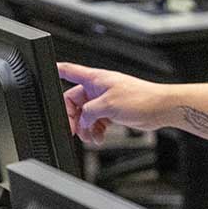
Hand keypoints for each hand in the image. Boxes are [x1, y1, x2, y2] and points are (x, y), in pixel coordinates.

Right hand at [58, 62, 172, 145]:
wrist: (161, 108)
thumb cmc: (141, 98)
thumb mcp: (108, 105)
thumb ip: (89, 113)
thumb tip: (82, 121)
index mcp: (95, 79)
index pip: (69, 71)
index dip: (56, 71)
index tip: (46, 72)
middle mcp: (99, 88)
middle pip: (74, 102)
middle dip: (74, 118)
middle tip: (74, 131)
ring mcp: (105, 100)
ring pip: (86, 115)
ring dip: (86, 128)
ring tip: (92, 137)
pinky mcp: (113, 111)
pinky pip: (97, 121)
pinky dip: (96, 130)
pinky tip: (99, 137)